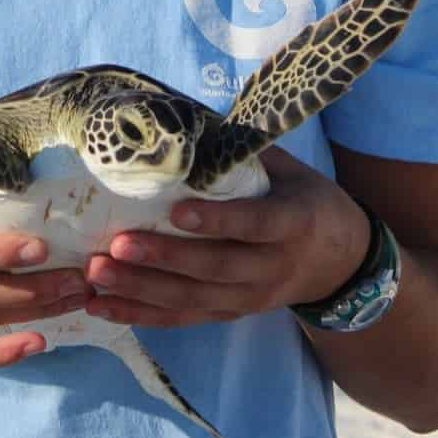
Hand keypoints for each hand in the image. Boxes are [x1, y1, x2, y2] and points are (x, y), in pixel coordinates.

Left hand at [84, 147, 370, 326]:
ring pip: (194, 299)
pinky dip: (141, 315)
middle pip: (215, 268)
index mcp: (293, 222)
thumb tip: (180, 119)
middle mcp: (273, 267)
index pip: (254, 225)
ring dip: (141, 290)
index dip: (217, 221)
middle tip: (115, 246)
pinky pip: (184, 319)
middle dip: (163, 259)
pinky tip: (102, 306)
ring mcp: (251, 297)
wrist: (341, 261)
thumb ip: (240, 154)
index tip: (175, 212)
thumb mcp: (287, 171)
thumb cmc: (303, 200)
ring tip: (97, 275)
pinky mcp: (230, 314)